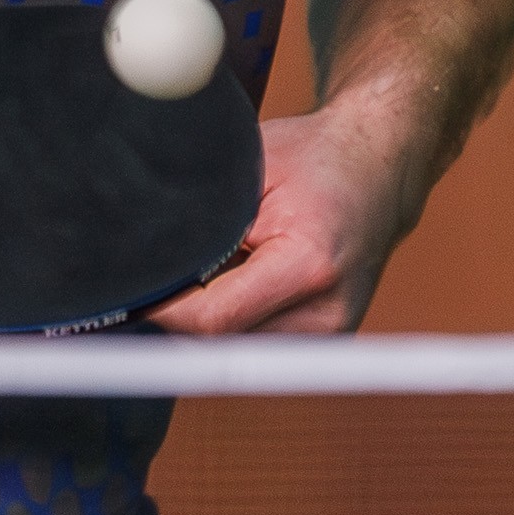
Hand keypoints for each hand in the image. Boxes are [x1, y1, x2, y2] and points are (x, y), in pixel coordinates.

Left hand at [148, 97, 416, 335]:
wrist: (379, 169)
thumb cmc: (315, 159)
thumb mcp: (251, 169)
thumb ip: (203, 217)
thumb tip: (145, 261)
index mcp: (309, 265)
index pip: (213, 319)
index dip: (163, 310)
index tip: (134, 293)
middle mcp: (326, 314)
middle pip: (219, 347)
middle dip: (178, 318)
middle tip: (160, 276)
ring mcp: (330, 336)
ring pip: (233, 355)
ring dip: (205, 325)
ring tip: (213, 269)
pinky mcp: (326, 344)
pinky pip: (256, 349)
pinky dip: (233, 325)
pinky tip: (236, 283)